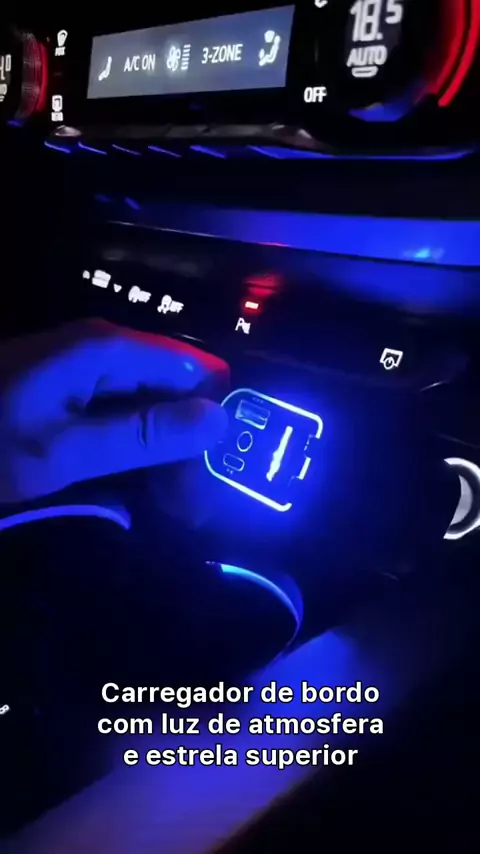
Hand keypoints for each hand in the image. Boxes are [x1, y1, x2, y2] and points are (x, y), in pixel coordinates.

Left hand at [0, 320, 228, 502]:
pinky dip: (133, 449)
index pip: (195, 370)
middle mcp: (104, 349)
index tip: (217, 471)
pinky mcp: (70, 390)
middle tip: (189, 508)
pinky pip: (122, 414)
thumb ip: (141, 434)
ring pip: (150, 405)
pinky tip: (135, 486)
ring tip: (169, 507)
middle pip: (174, 389)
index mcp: (107, 350)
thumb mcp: (63, 451)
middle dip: (186, 443)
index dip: (213, 416)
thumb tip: (219, 419)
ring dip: (162, 453)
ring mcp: (85, 368)